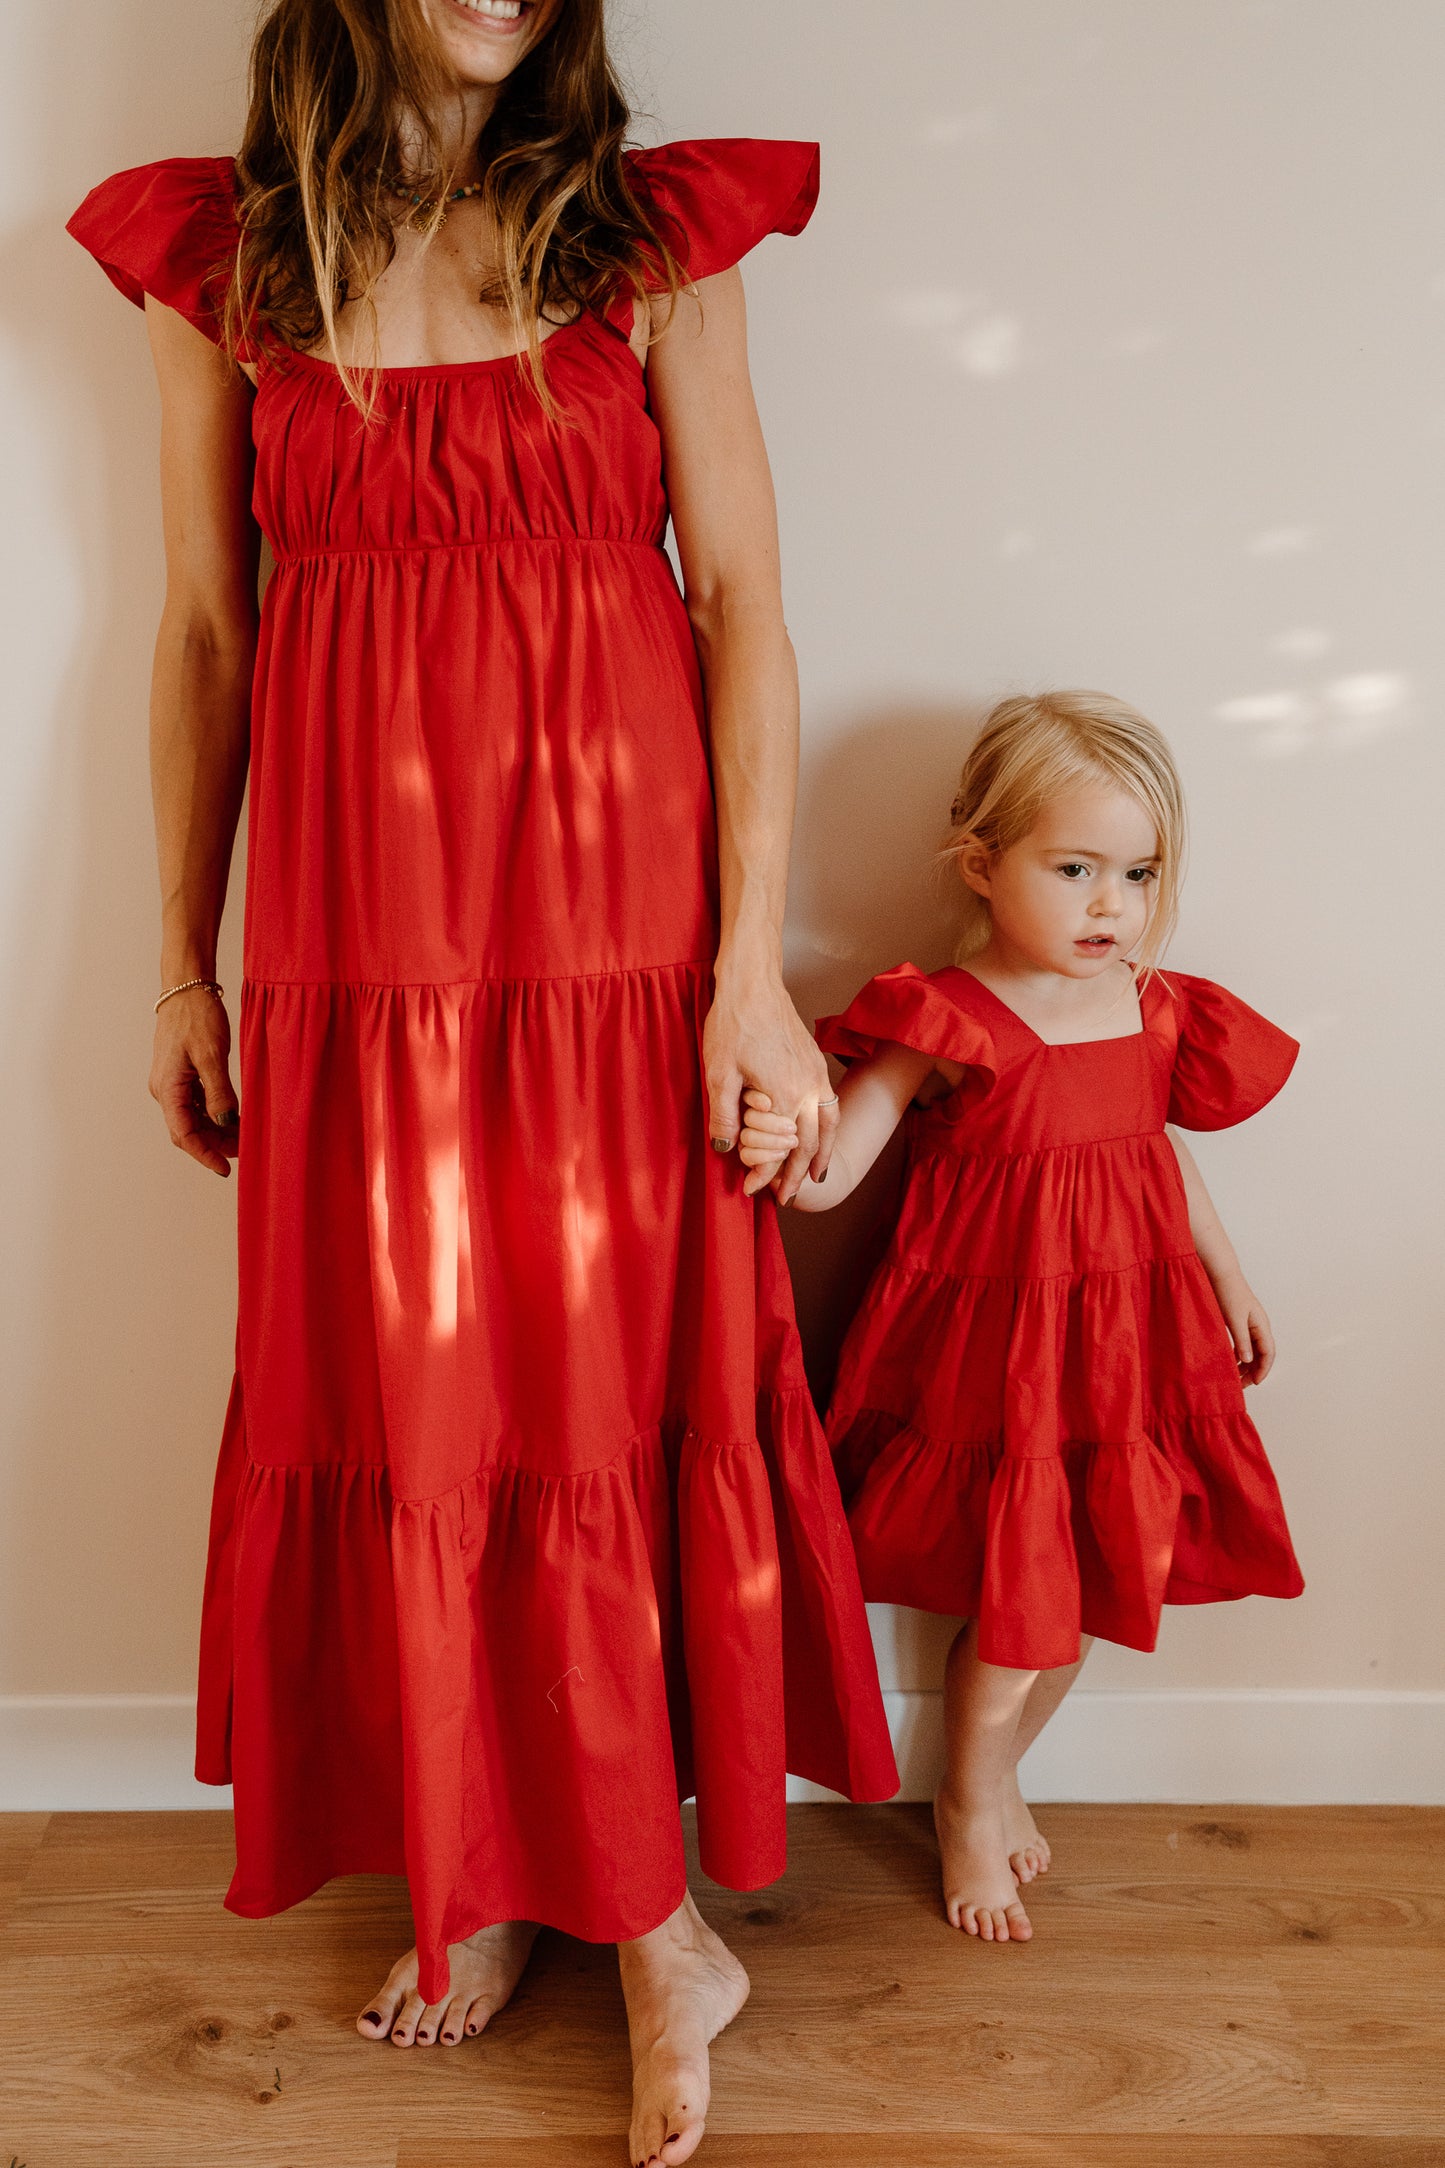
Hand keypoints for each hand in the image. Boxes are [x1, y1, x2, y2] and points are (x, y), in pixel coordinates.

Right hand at [150, 988, 239, 1177]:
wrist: (187, 988)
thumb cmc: (196, 1016)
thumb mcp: (212, 1055)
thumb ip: (219, 1093)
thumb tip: (225, 1125)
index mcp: (168, 1088)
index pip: (183, 1134)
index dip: (205, 1154)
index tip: (226, 1168)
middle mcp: (165, 1089)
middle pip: (187, 1130)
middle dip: (214, 1144)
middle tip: (244, 1151)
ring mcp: (172, 1082)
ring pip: (192, 1118)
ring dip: (215, 1131)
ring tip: (243, 1136)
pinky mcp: (181, 1074)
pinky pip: (195, 1104)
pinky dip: (213, 1115)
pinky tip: (233, 1117)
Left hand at [702, 962, 836, 1203]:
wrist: (753, 983)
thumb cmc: (733, 1023)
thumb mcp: (719, 1074)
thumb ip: (724, 1117)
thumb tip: (725, 1149)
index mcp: (784, 1096)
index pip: (777, 1149)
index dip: (764, 1172)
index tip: (751, 1189)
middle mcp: (808, 1089)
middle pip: (808, 1145)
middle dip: (795, 1174)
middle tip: (784, 1197)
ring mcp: (816, 1075)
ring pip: (828, 1127)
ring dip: (821, 1156)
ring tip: (816, 1178)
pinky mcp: (816, 1063)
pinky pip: (830, 1106)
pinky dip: (828, 1129)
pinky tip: (820, 1135)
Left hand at [1210, 1270, 1274, 1384]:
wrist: (1219, 1274)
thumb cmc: (1228, 1293)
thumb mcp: (1234, 1319)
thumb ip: (1241, 1340)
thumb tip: (1248, 1361)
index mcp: (1261, 1325)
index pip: (1268, 1353)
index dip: (1263, 1370)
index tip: (1255, 1383)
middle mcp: (1258, 1326)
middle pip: (1261, 1354)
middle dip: (1253, 1371)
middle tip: (1241, 1385)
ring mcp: (1249, 1324)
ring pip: (1251, 1350)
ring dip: (1245, 1365)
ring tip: (1234, 1378)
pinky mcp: (1238, 1322)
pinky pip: (1242, 1344)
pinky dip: (1237, 1355)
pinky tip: (1228, 1362)